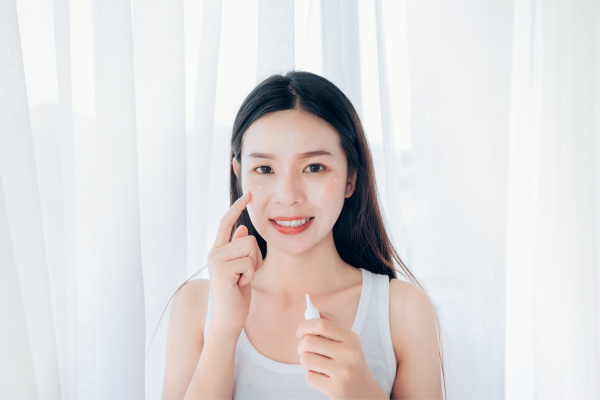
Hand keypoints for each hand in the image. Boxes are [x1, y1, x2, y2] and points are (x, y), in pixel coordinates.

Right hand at [206, 191, 262, 337]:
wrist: (228, 319)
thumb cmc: (236, 296)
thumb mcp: (241, 269)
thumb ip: (239, 249)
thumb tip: (242, 229)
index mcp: (218, 250)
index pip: (226, 222)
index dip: (237, 207)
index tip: (248, 194)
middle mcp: (214, 252)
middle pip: (249, 239)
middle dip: (255, 259)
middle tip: (244, 277)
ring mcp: (216, 260)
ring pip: (251, 249)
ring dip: (253, 268)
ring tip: (241, 281)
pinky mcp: (222, 270)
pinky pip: (249, 262)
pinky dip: (251, 275)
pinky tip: (240, 285)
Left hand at [296, 312, 387, 399]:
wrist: (365, 393)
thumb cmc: (350, 363)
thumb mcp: (347, 342)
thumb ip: (330, 325)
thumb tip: (312, 309)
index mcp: (352, 338)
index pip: (322, 324)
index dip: (305, 326)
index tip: (300, 332)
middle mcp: (350, 354)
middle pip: (308, 342)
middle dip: (300, 346)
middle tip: (304, 351)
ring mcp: (343, 372)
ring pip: (305, 359)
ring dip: (305, 362)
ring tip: (315, 365)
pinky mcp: (336, 388)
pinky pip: (309, 377)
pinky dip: (311, 377)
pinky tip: (322, 378)